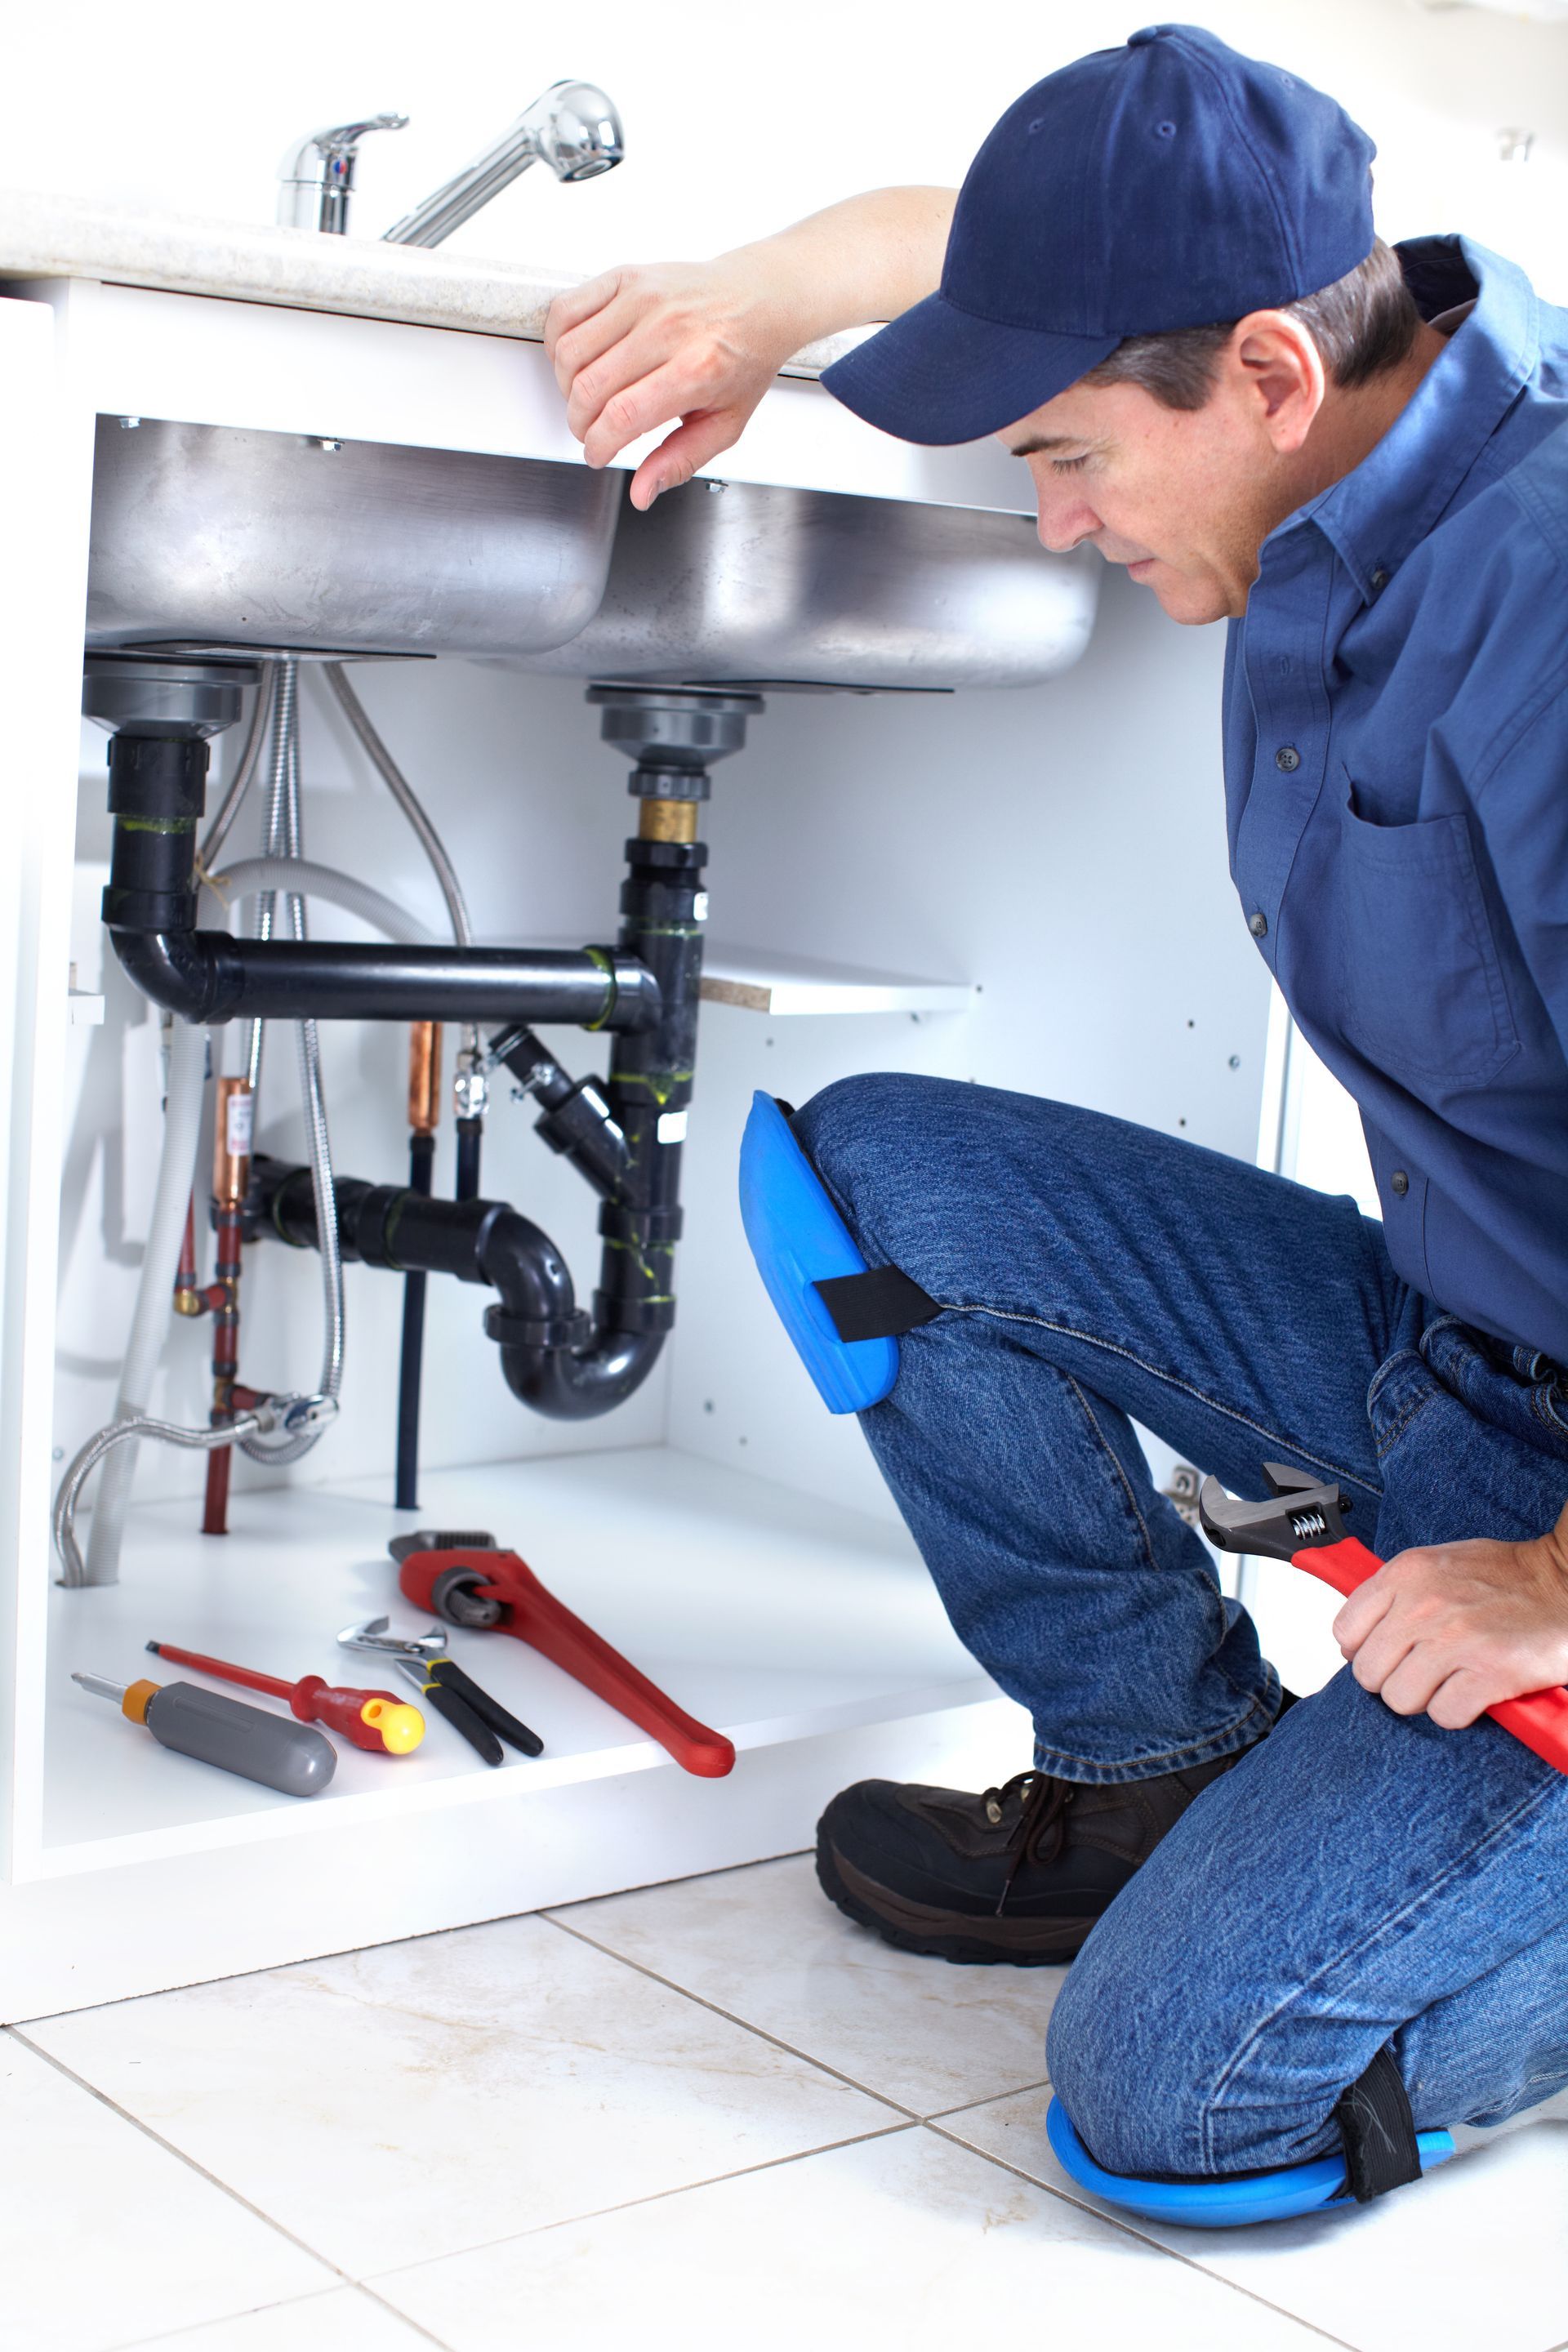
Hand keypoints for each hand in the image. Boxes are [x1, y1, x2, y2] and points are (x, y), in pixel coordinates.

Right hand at [544, 255, 803, 509]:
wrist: (759, 298)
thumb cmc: (743, 359)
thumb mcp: (726, 424)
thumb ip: (681, 461)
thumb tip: (642, 492)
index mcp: (697, 369)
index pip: (623, 415)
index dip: (597, 444)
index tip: (597, 454)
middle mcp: (667, 329)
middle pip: (590, 387)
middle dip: (579, 422)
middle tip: (591, 431)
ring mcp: (643, 297)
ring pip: (570, 351)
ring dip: (565, 385)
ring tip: (586, 396)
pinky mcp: (626, 277)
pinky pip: (565, 310)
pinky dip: (557, 341)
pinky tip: (575, 359)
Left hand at [1333, 1505, 1567, 1727]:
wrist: (1565, 1580)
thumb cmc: (1505, 1575)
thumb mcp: (1438, 1564)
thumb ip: (1395, 1594)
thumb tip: (1356, 1638)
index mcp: (1406, 1574)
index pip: (1345, 1631)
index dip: (1363, 1651)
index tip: (1387, 1655)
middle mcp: (1423, 1605)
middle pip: (1368, 1673)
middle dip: (1393, 1679)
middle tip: (1422, 1672)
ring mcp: (1456, 1639)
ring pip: (1400, 1699)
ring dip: (1425, 1698)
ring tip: (1450, 1680)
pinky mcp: (1490, 1671)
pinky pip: (1444, 1714)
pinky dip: (1458, 1711)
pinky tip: (1474, 1691)